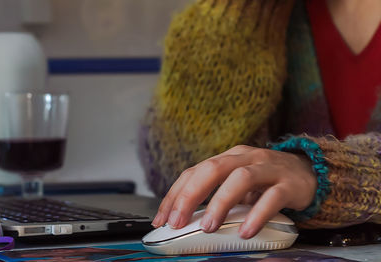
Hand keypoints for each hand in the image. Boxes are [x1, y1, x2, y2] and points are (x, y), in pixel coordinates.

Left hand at [151, 145, 316, 238]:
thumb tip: (187, 218)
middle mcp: (246, 157)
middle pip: (213, 169)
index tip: (162, 218)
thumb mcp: (238, 184)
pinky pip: (272, 197)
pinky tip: (245, 232)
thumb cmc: (266, 181)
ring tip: (209, 227)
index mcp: (229, 157)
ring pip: (240, 178)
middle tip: (178, 221)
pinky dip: (257, 215)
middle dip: (190, 195)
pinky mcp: (289, 183)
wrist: (309, 173)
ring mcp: (268, 168)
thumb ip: (217, 195)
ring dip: (220, 202)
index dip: (175, 194)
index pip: (195, 171)